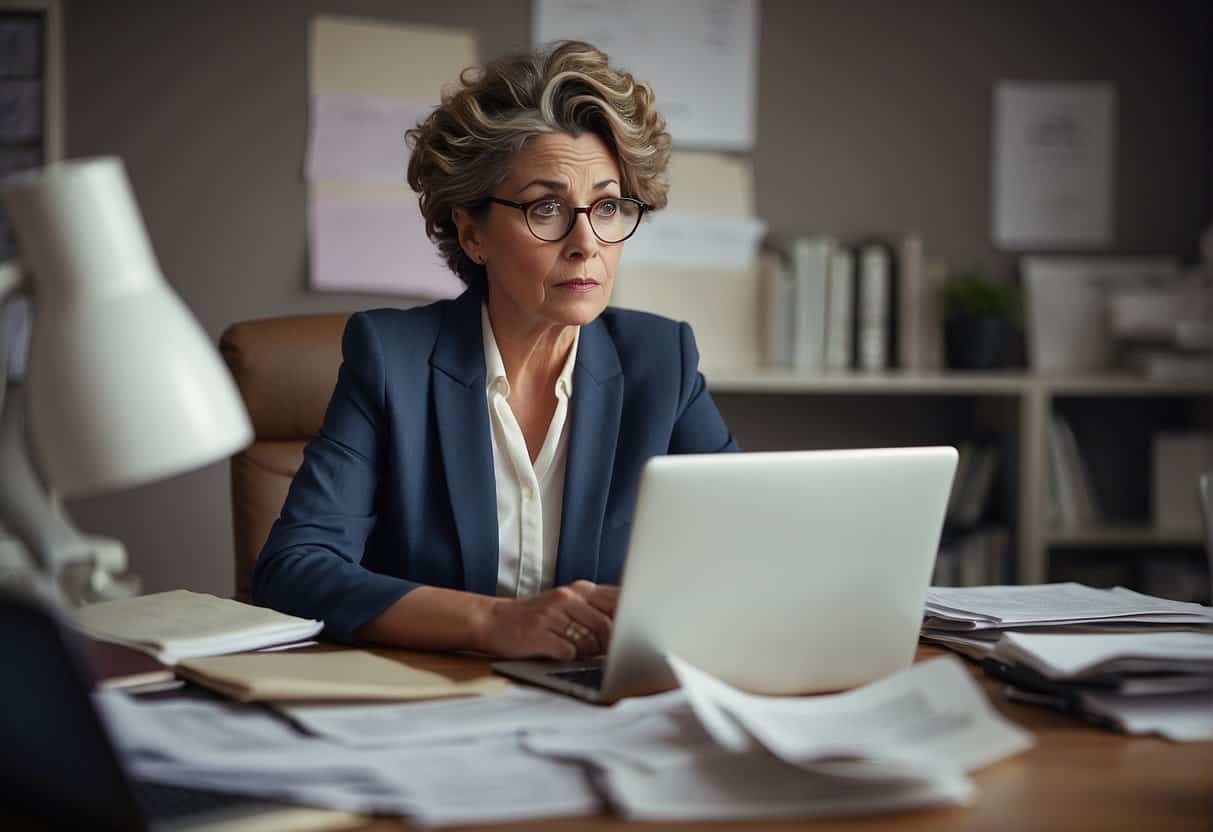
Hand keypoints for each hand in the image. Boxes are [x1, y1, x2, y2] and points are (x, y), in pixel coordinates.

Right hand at [483, 580, 619, 660]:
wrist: (494, 620)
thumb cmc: (538, 616)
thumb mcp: (568, 604)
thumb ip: (596, 609)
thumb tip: (630, 626)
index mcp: (580, 589)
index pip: (617, 600)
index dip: (629, 620)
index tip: (633, 633)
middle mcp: (566, 597)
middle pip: (606, 624)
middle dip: (610, 645)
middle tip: (607, 654)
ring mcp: (551, 615)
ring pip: (588, 641)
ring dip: (588, 653)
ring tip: (578, 652)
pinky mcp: (538, 634)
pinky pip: (567, 652)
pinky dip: (569, 658)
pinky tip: (560, 653)